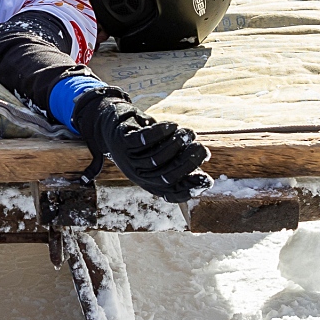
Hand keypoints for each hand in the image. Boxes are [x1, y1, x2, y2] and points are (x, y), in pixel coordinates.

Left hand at [79, 88, 211, 201]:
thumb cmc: (145, 143)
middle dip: (188, 163)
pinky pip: (143, 140)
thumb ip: (182, 167)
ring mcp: (128, 160)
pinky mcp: (121, 142)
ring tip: (187, 133)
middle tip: (202, 148)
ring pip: (156, 158)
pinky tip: (172, 126)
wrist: (112, 126)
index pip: (171, 194)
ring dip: (176, 144)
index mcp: (149, 183)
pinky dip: (160, 133)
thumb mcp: (163, 157)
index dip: (188, 190)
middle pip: (167, 176)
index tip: (206, 180)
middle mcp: (138, 175)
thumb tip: (207, 182)